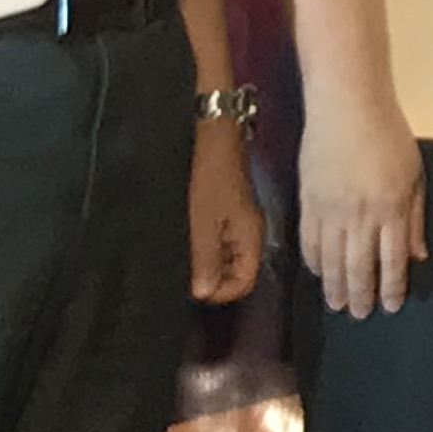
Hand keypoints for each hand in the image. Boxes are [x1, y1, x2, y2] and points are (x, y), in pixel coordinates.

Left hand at [191, 119, 265, 304]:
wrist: (212, 137)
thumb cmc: (209, 180)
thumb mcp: (203, 224)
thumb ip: (206, 260)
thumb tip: (203, 294)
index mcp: (250, 238)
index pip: (244, 282)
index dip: (220, 292)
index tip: (193, 289)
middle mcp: (248, 234)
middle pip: (235, 272)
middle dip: (211, 279)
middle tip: (183, 274)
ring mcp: (236, 222)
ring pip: (223, 258)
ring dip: (204, 264)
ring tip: (181, 258)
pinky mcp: (224, 212)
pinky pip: (216, 242)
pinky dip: (202, 248)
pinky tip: (185, 241)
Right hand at [299, 89, 428, 317]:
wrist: (346, 106)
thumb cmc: (389, 134)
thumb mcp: (414, 173)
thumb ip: (415, 217)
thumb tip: (418, 256)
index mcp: (392, 208)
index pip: (392, 260)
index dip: (392, 287)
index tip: (390, 306)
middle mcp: (361, 216)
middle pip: (360, 267)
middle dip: (361, 296)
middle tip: (360, 314)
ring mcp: (331, 211)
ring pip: (332, 261)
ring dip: (335, 287)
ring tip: (337, 305)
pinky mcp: (308, 202)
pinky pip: (309, 242)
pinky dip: (314, 262)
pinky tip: (318, 273)